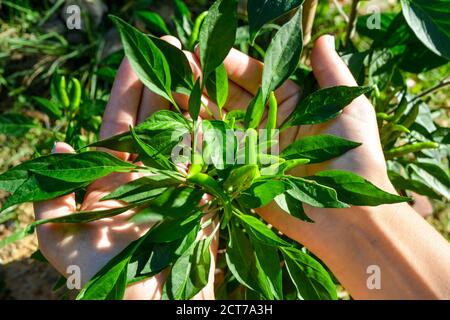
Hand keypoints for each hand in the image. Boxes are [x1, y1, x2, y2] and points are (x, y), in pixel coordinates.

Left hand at [34, 36, 217, 299]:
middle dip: (164, 87)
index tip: (134, 60)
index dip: (126, 94)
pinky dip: (217, 138)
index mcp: (113, 185)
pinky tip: (221, 108)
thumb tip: (62, 143)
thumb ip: (54, 198)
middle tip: (175, 50)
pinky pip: (213, 164)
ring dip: (192, 105)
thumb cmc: (104, 283)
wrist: (151, 312)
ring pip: (187, 139)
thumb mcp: (63, 242)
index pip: (119, 129)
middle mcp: (147, 181)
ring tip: (199, 69)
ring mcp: (179, 190)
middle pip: (156, 125)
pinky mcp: (207, 203)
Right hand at [199, 34, 448, 298]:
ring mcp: (254, 151)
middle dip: (208, 81)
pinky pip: (218, 154)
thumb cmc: (357, 160)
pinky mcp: (244, 176)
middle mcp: (270, 126)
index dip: (234, 64)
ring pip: (221, 123)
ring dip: (198, 105)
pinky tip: (179, 122)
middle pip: (233, 98)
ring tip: (173, 86)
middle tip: (181, 64)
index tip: (209, 51)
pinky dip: (199, 140)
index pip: (258, 78)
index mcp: (294, 106)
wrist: (351, 216)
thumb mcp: (350, 108)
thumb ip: (331, 73)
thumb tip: (323, 37)